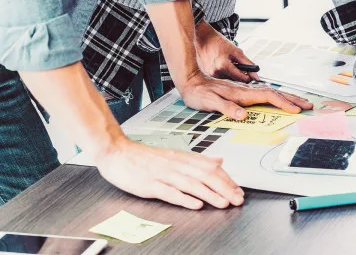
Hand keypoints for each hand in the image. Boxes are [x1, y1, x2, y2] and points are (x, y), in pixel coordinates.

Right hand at [95, 138, 243, 208]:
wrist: (116, 152)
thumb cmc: (144, 157)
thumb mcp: (174, 155)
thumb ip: (197, 160)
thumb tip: (219, 161)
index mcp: (183, 158)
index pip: (211, 168)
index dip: (227, 179)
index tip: (238, 190)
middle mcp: (176, 165)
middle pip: (205, 175)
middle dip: (224, 188)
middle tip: (237, 199)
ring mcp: (163, 174)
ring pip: (191, 184)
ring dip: (210, 195)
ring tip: (223, 203)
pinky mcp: (150, 185)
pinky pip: (170, 192)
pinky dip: (184, 199)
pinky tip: (196, 205)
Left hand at [176, 70, 312, 118]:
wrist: (190, 81)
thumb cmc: (198, 94)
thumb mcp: (209, 102)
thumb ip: (226, 107)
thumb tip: (242, 115)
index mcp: (242, 93)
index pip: (268, 97)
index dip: (283, 103)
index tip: (295, 110)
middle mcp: (247, 90)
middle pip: (275, 93)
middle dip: (293, 99)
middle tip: (309, 106)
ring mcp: (246, 91)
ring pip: (272, 93)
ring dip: (288, 98)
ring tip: (301, 103)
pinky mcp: (243, 93)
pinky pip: (266, 95)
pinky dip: (278, 98)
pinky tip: (281, 100)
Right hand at [195, 21, 258, 82]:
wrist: (204, 38)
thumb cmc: (219, 43)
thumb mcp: (237, 51)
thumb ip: (248, 64)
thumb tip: (256, 76)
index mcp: (222, 66)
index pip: (241, 78)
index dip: (248, 76)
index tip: (251, 74)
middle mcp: (214, 73)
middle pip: (234, 79)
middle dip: (238, 73)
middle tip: (236, 62)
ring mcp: (209, 75)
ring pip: (227, 79)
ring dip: (230, 72)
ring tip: (226, 61)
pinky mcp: (205, 75)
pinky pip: (219, 77)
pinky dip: (223, 72)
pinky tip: (220, 63)